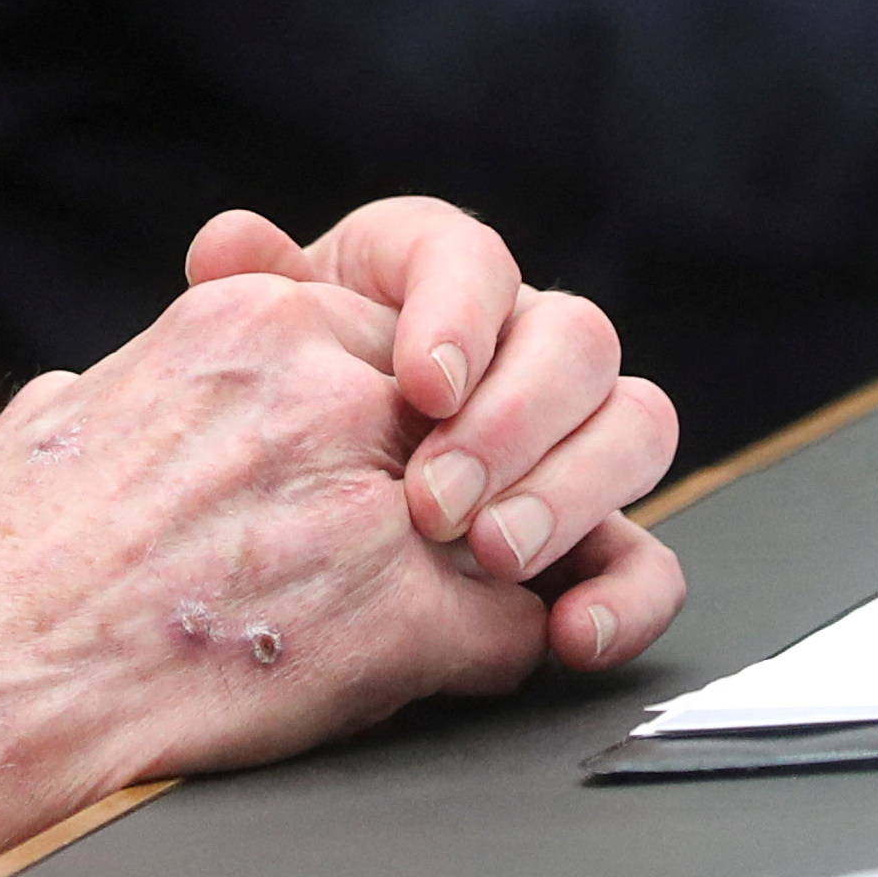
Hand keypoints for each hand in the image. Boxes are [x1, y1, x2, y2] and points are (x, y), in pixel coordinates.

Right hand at [0, 205, 681, 872]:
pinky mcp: (401, 619)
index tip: (432, 440)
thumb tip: (127, 391)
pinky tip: (456, 675)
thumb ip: (140, 378)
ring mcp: (378, 496)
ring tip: (509, 590)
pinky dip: (507, 660)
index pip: (427, 310)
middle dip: (533, 449)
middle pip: (522, 376)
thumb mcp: (63, 413)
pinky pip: (522, 628)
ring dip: (549, 549)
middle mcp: (331, 382)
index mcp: (256, 318)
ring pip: (552, 498)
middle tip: (500, 516)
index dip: (450, 387)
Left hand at [181, 201, 683, 642]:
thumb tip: (234, 242)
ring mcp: (562, 444)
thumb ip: (249, 304)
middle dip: (515, 421)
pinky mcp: (587, 539)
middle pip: (575, 340)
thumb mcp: (246, 368)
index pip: (472, 259)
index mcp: (429, 282)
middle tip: (438, 503)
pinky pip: (642, 557)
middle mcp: (515, 348)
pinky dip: (625, 598)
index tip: (425, 385)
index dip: (461, 314)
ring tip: (493, 558)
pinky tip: (572, 634)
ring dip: (570, 495)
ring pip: (633, 428)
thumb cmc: (246, 449)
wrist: (236, 560)